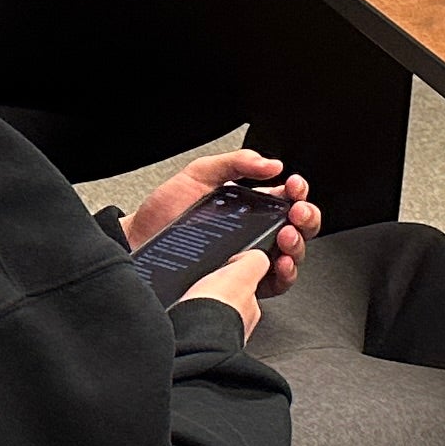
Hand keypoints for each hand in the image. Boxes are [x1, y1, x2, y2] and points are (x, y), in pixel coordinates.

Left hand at [124, 150, 314, 332]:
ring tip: (287, 235)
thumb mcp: (200, 174)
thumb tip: (272, 164)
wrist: (137, 240)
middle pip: (299, 227)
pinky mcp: (242, 283)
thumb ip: (236, 162)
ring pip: (293, 255)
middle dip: (307, 217)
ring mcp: (250, 259)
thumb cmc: (165, 210)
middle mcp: (256, 232)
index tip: (293, 186)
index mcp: (252, 205)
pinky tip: (280, 263)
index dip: (298, 191)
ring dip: (299, 245)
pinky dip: (285, 274)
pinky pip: (274, 283)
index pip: (288, 198)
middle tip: (297, 212)